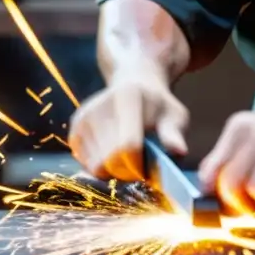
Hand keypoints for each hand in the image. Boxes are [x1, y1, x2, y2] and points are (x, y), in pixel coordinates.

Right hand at [68, 61, 188, 180]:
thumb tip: (179, 152)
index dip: (139, 165)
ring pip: (96, 165)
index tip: (147, 167)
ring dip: (113, 170)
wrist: (133, 83)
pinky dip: (101, 166)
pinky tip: (113, 153)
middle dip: (126, 171)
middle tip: (139, 164)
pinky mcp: (74, 128)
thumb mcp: (174, 115)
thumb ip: (173, 134)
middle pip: (109, 159)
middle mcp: (100, 106)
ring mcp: (84, 117)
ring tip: (127, 155)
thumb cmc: (158, 106)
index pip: (128, 144)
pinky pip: (86, 164)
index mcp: (127, 98)